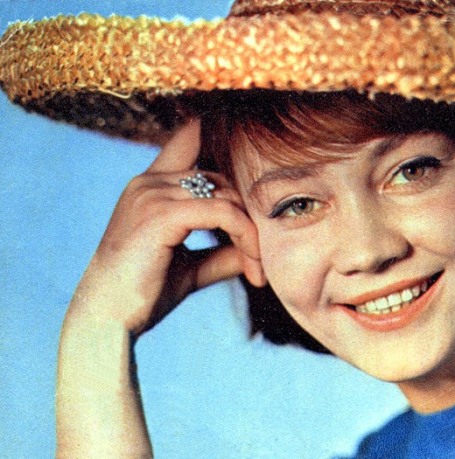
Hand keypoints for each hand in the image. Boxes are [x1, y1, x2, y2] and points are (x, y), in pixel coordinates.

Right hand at [67, 120, 264, 336]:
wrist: (107, 319)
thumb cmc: (144, 292)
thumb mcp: (191, 266)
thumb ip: (223, 250)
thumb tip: (259, 249)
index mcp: (151, 185)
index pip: (189, 138)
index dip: (217, 132)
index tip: (248, 139)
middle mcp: (150, 181)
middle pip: (223, 179)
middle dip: (248, 217)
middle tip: (260, 261)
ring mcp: (153, 193)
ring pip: (227, 196)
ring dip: (251, 233)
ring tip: (257, 269)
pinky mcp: (161, 214)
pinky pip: (223, 213)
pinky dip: (245, 237)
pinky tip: (253, 265)